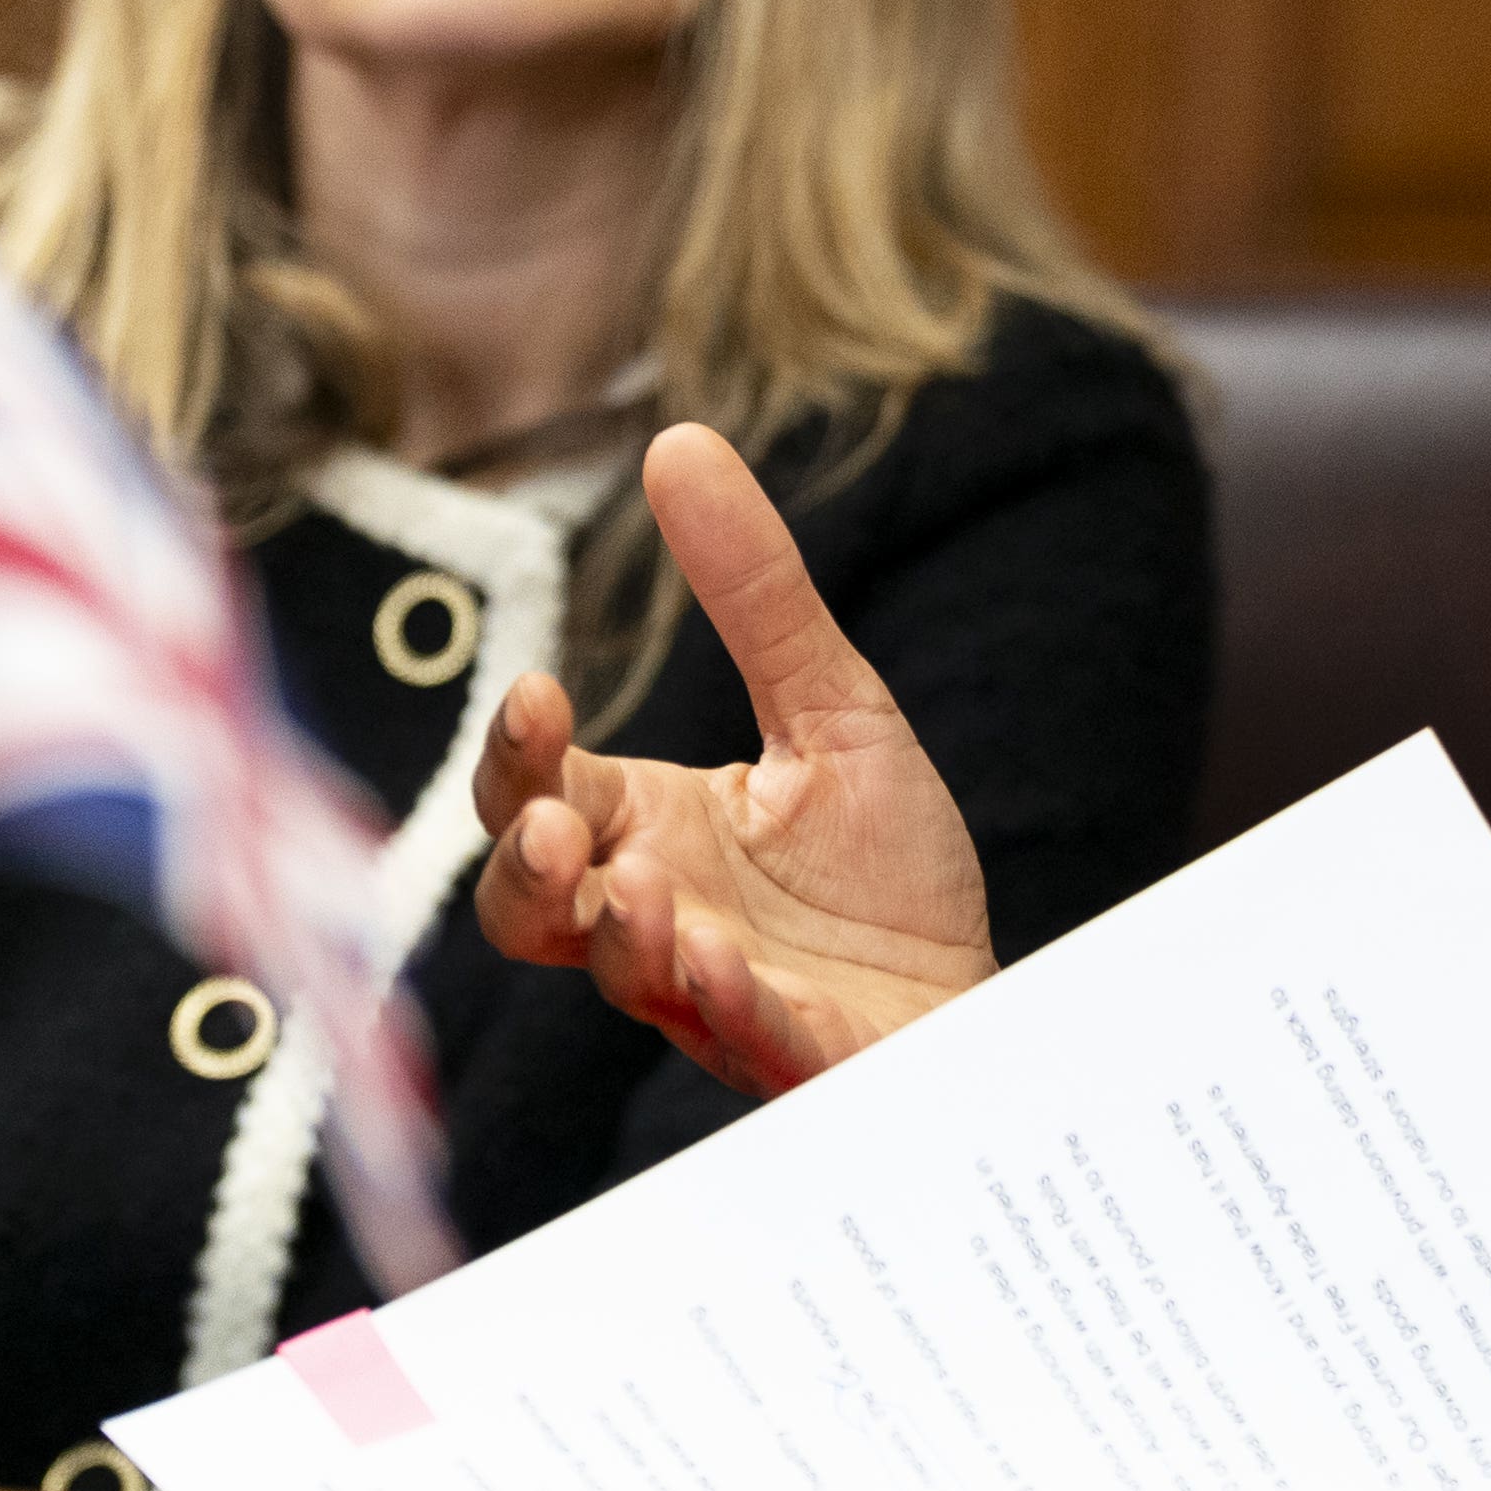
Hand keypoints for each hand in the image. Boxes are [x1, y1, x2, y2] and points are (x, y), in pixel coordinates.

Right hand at [468, 423, 995, 1096]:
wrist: (973, 987)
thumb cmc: (884, 866)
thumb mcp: (833, 705)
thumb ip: (756, 593)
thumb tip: (677, 438)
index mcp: (646, 830)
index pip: (537, 795)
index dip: (518, 755)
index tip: (540, 693)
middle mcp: (651, 915)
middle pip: (527, 905)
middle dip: (523, 870)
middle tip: (556, 830)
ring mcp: (710, 993)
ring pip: (619, 977)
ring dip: (620, 937)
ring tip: (643, 892)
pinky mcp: (789, 1052)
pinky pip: (738, 1037)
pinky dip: (724, 1003)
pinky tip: (727, 966)